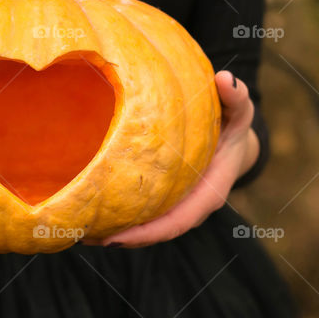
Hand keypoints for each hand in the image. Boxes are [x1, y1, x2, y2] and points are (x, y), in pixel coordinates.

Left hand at [96, 70, 258, 247]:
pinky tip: (90, 215)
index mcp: (209, 193)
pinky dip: (119, 218)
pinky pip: (143, 215)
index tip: (116, 238)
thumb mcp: (238, 109)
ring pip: (147, 228)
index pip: (177, 222)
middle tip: (84, 237)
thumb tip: (226, 79)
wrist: (235, 139)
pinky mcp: (166, 201)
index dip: (147, 233)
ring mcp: (179, 207)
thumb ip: (236, 96)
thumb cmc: (234, 123)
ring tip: (79, 233)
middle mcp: (192, 207)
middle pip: (156, 232)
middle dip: (122, 238)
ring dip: (116, 232)